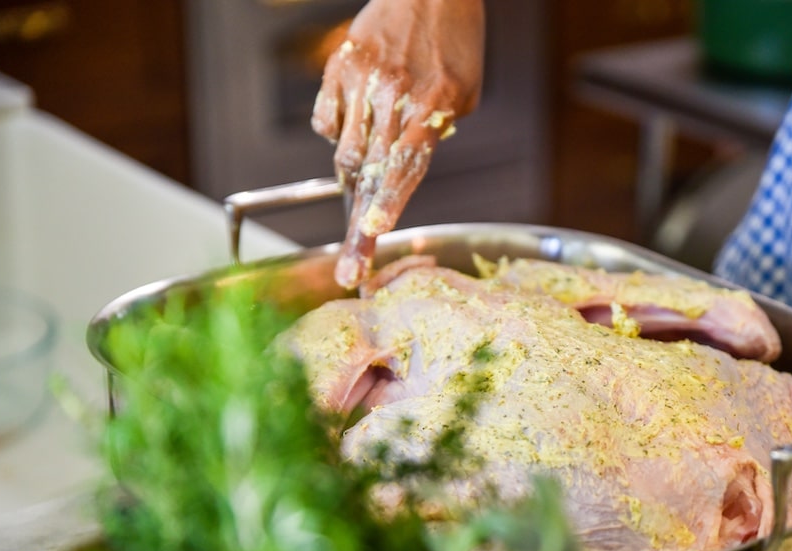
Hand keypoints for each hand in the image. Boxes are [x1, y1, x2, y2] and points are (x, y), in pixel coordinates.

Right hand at [312, 0, 484, 286]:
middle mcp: (394, 93)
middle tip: (351, 266)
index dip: (387, 204)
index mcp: (432, 104)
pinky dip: (338, 133)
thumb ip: (438, 134)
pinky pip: (326, 122)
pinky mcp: (339, 67)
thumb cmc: (452, 42)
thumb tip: (404, 172)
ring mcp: (362, 79)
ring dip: (355, 172)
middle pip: (368, 172)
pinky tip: (358, 119)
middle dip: (360, 225)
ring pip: (345, 152)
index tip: (373, 234)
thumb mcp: (465, 92)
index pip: (407, 166)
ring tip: (372, 159)